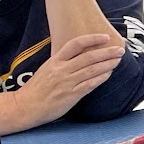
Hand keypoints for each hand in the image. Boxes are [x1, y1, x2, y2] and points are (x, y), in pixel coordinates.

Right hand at [0, 32, 123, 132]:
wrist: (24, 107)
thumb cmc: (36, 89)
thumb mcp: (47, 69)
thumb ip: (62, 62)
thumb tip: (80, 55)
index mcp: (55, 61)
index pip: (75, 44)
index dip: (92, 39)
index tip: (105, 37)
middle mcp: (61, 70)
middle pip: (88, 57)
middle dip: (107, 52)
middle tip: (119, 49)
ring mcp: (66, 83)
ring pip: (91, 70)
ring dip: (107, 64)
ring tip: (118, 60)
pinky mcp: (70, 95)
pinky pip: (89, 84)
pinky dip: (101, 78)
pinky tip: (108, 74)